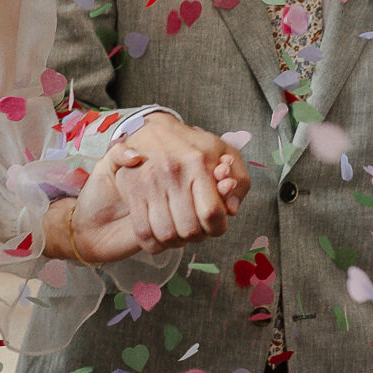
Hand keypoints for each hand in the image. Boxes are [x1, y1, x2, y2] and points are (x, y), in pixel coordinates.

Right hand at [107, 115, 247, 248]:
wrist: (151, 129)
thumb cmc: (192, 145)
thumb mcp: (224, 152)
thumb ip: (239, 181)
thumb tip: (231, 211)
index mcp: (198, 162)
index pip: (211, 212)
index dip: (216, 228)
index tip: (215, 227)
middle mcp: (173, 172)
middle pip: (189, 229)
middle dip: (197, 237)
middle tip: (198, 230)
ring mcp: (149, 183)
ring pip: (166, 234)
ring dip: (176, 242)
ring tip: (180, 233)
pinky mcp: (132, 192)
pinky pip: (143, 232)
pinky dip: (154, 243)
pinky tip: (162, 235)